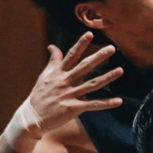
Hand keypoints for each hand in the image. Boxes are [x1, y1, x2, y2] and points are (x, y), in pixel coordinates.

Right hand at [5, 33, 123, 145]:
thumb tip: (52, 46)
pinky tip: (119, 101)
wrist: (32, 118)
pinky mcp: (73, 108)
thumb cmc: (39, 96)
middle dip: (98, 57)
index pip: (71, 56)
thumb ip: (53, 60)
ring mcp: (69, 95)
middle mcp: (64, 82)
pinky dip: (106, 103)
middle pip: (84, 67)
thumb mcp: (44, 76)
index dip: (80, 45)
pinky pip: (93, 105)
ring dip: (107, 77)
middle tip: (112, 48)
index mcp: (58, 73)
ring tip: (120, 70)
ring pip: (92, 84)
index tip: (90, 34)